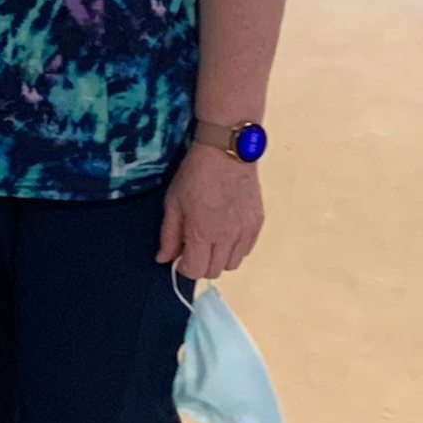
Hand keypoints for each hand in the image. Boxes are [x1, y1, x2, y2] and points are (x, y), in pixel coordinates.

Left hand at [161, 150, 265, 283]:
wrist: (227, 151)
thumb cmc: (195, 174)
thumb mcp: (173, 203)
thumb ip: (169, 235)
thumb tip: (163, 259)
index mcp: (203, 233)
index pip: (196, 271)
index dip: (184, 268)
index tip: (180, 255)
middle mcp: (227, 237)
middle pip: (215, 271)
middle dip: (201, 264)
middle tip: (194, 246)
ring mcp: (246, 231)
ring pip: (233, 264)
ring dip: (219, 258)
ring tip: (212, 240)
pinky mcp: (258, 223)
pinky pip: (247, 250)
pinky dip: (235, 248)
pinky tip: (227, 232)